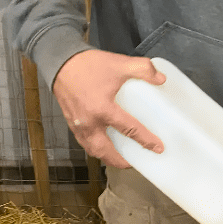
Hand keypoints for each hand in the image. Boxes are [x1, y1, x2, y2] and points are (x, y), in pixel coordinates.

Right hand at [53, 49, 166, 167]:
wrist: (61, 61)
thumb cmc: (90, 65)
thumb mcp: (120, 63)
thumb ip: (143, 69)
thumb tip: (161, 80)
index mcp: (103, 109)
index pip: (129, 129)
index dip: (146, 140)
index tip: (158, 148)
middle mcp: (89, 122)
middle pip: (106, 151)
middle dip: (121, 161)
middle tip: (135, 162)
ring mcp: (78, 125)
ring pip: (92, 150)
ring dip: (107, 157)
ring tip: (120, 158)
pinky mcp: (71, 123)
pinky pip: (84, 143)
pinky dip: (95, 148)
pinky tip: (103, 145)